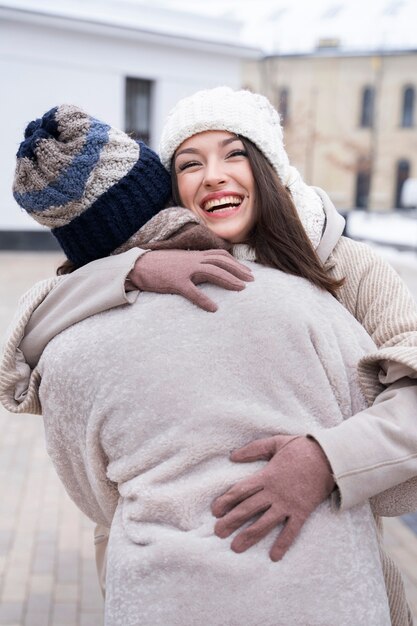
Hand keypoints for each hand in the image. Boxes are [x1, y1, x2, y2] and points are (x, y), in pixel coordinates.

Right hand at [126, 249, 253, 311]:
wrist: (138, 266)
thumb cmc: (159, 266)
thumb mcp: (179, 262)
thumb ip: (194, 266)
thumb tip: (206, 274)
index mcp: (194, 256)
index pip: (220, 255)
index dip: (235, 263)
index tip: (247, 272)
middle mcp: (192, 260)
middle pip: (221, 262)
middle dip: (238, 270)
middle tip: (252, 281)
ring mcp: (184, 270)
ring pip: (212, 272)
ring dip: (228, 280)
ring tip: (241, 289)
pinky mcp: (175, 282)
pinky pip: (192, 292)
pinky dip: (204, 300)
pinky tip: (213, 308)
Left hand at [212, 435, 334, 560]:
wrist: (330, 457)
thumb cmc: (302, 448)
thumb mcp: (275, 442)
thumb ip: (253, 449)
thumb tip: (232, 456)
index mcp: (266, 475)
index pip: (241, 490)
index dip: (226, 501)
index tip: (215, 511)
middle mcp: (274, 492)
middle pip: (248, 509)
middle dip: (231, 521)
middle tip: (218, 532)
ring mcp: (287, 504)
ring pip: (265, 523)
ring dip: (249, 535)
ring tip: (236, 547)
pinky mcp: (302, 511)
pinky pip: (291, 530)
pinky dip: (283, 544)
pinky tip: (274, 557)